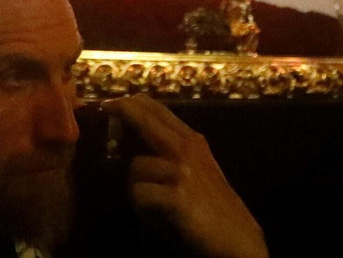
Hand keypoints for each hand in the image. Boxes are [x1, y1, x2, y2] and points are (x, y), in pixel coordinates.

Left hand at [106, 95, 267, 257]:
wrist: (238, 239)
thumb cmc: (214, 209)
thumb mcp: (198, 173)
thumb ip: (171, 155)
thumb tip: (134, 147)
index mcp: (193, 142)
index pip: (158, 110)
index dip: (131, 103)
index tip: (111, 103)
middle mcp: (188, 149)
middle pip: (145, 117)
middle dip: (122, 108)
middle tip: (105, 107)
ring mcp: (183, 171)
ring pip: (136, 166)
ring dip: (136, 187)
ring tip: (150, 204)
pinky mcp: (177, 196)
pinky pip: (140, 195)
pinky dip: (142, 209)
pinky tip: (156, 218)